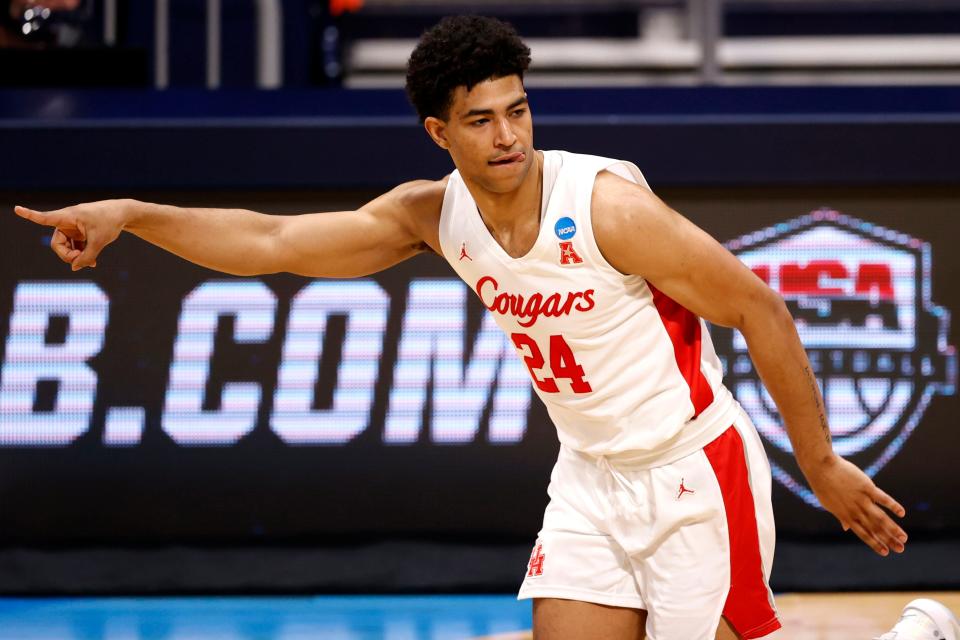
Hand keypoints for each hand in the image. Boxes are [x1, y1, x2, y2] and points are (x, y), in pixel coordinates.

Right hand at [14, 200, 129, 270]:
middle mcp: (67, 221)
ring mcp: (73, 228)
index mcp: (68, 216)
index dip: (30, 215)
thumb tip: (74, 268)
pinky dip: (81, 253)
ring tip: (91, 262)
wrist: (123, 214)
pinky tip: (92, 262)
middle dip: (67, 255)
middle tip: (80, 261)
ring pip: (66, 247)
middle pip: (57, 243)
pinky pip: (75, 246)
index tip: (17, 208)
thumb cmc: (110, 222)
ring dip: (76, 256)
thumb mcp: (100, 242)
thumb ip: (87, 257)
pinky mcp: (79, 232)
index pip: (46, 218)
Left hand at [804, 454, 906, 555]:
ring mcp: (861, 499)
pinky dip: (893, 505)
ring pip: (880, 517)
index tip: (886, 553)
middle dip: (888, 540)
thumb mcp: (830, 505)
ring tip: (904, 538)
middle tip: (901, 549)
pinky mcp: (866, 487)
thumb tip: (846, 528)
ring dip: (893, 528)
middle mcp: (855, 510)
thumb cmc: (823, 486)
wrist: (820, 467)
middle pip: (875, 528)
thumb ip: (841, 517)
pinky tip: (902, 513)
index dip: (875, 544)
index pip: (863, 534)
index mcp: (846, 516)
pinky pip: (882, 498)